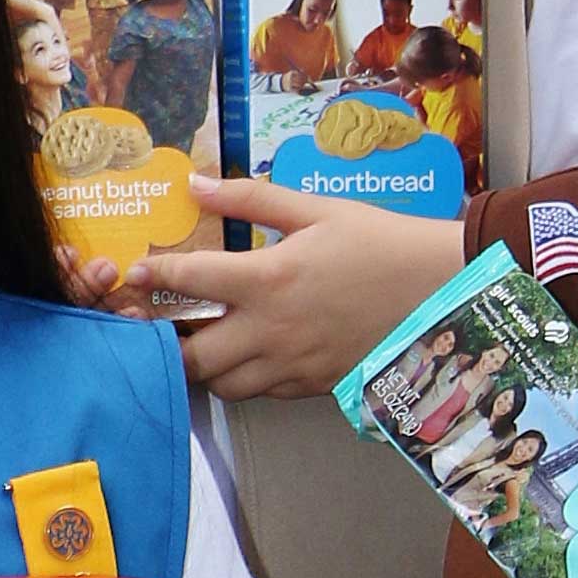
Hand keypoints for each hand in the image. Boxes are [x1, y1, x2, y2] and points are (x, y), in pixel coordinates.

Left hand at [87, 175, 440, 398]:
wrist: (442, 291)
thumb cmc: (381, 242)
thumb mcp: (316, 210)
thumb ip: (250, 199)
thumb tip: (196, 183)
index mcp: (267, 279)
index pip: (187, 280)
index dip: (151, 275)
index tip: (135, 273)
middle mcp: (272, 331)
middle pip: (192, 354)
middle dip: (167, 339)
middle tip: (163, 319)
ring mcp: (292, 365)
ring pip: (222, 384)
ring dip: (204, 364)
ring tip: (205, 338)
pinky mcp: (313, 386)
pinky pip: (261, 393)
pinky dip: (243, 378)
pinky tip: (250, 352)